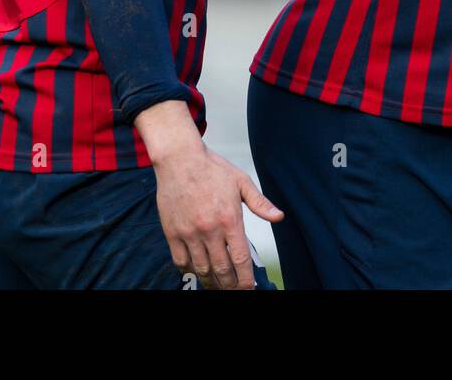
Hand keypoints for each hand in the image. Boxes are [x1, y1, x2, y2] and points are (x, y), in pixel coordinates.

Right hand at [137, 102, 281, 289]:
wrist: (180, 160)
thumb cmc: (212, 169)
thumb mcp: (242, 182)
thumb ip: (261, 203)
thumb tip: (279, 217)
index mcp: (230, 218)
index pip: (240, 258)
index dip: (246, 278)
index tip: (249, 288)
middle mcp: (209, 230)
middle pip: (222, 269)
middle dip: (230, 285)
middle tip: (235, 291)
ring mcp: (189, 233)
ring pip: (201, 269)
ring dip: (211, 282)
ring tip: (218, 287)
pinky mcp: (172, 233)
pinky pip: (181, 261)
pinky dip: (190, 271)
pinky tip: (198, 272)